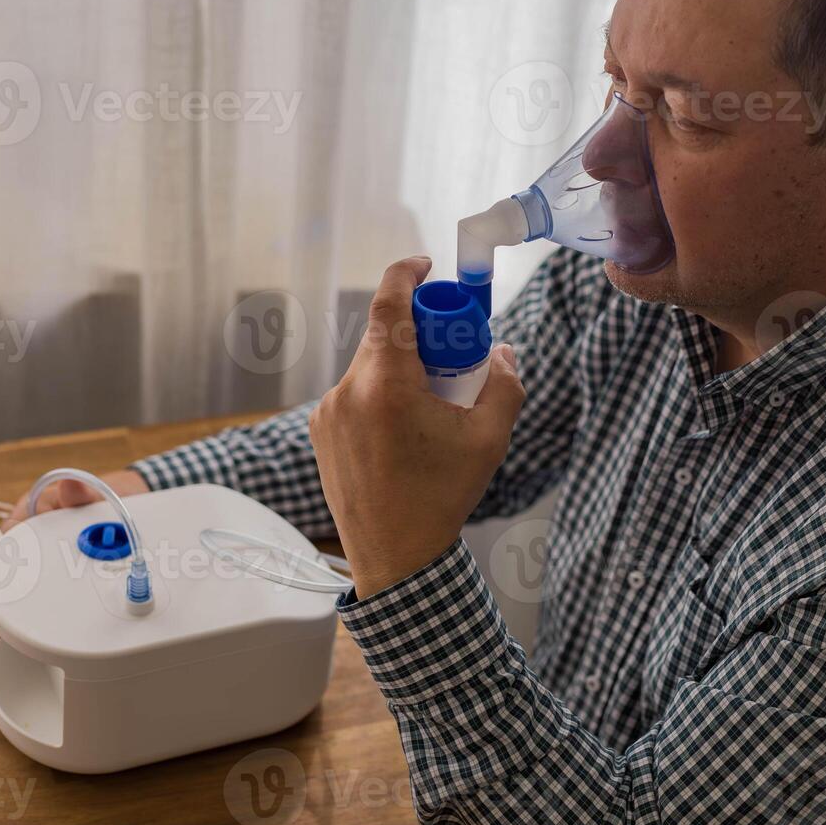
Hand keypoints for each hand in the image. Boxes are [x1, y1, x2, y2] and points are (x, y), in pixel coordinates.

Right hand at [0, 468, 148, 668]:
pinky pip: (33, 599)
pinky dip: (27, 621)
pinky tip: (19, 645)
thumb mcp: (90, 493)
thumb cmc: (98, 496)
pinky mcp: (50, 575)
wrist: (119, 500)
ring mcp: (34, 561)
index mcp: (23, 518)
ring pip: (11, 596)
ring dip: (1, 625)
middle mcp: (22, 542)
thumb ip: (80, 493)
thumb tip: (72, 485)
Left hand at [309, 255, 525, 598]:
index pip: (388, 304)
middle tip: (452, 358)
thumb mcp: (489, 439)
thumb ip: (504, 384)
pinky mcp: (320, 430)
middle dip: (420, 337)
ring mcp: (328, 411)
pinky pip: (355, 394)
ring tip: (430, 412)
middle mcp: (349, 390)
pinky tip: (403, 434)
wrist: (396, 558)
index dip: (407, 273)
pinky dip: (382, 396)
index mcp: (388, 385)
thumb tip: (504, 351)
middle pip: (385, 337)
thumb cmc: (442, 498)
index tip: (427, 266)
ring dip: (401, 371)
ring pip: (370, 367)